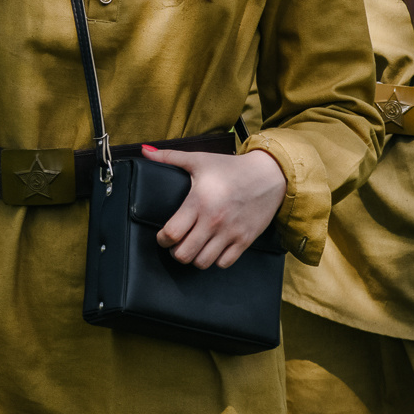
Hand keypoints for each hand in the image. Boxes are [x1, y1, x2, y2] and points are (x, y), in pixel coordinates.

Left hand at [146, 146, 286, 268]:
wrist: (269, 175)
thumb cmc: (231, 167)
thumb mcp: (199, 160)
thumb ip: (169, 157)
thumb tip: (144, 150)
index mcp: (198, 202)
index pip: (171, 233)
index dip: (162, 239)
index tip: (163, 236)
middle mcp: (213, 221)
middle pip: (184, 254)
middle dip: (175, 251)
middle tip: (176, 244)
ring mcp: (230, 233)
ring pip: (202, 262)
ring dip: (194, 258)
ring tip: (193, 247)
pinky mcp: (245, 240)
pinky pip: (224, 263)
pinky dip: (215, 260)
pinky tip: (212, 249)